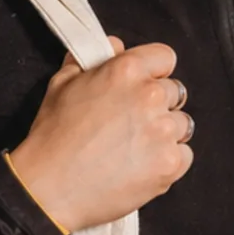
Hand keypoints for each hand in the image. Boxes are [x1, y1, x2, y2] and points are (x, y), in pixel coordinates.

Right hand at [7, 37, 193, 232]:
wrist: (50, 188)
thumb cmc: (52, 137)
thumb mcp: (62, 84)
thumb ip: (94, 58)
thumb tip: (115, 46)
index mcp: (126, 71)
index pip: (165, 57)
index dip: (153, 71)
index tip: (143, 86)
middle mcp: (150, 96)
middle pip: (174, 92)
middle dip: (157, 104)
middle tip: (130, 123)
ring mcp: (163, 132)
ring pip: (181, 124)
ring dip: (164, 133)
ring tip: (134, 147)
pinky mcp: (169, 164)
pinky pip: (184, 154)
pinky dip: (167, 160)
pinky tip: (141, 165)